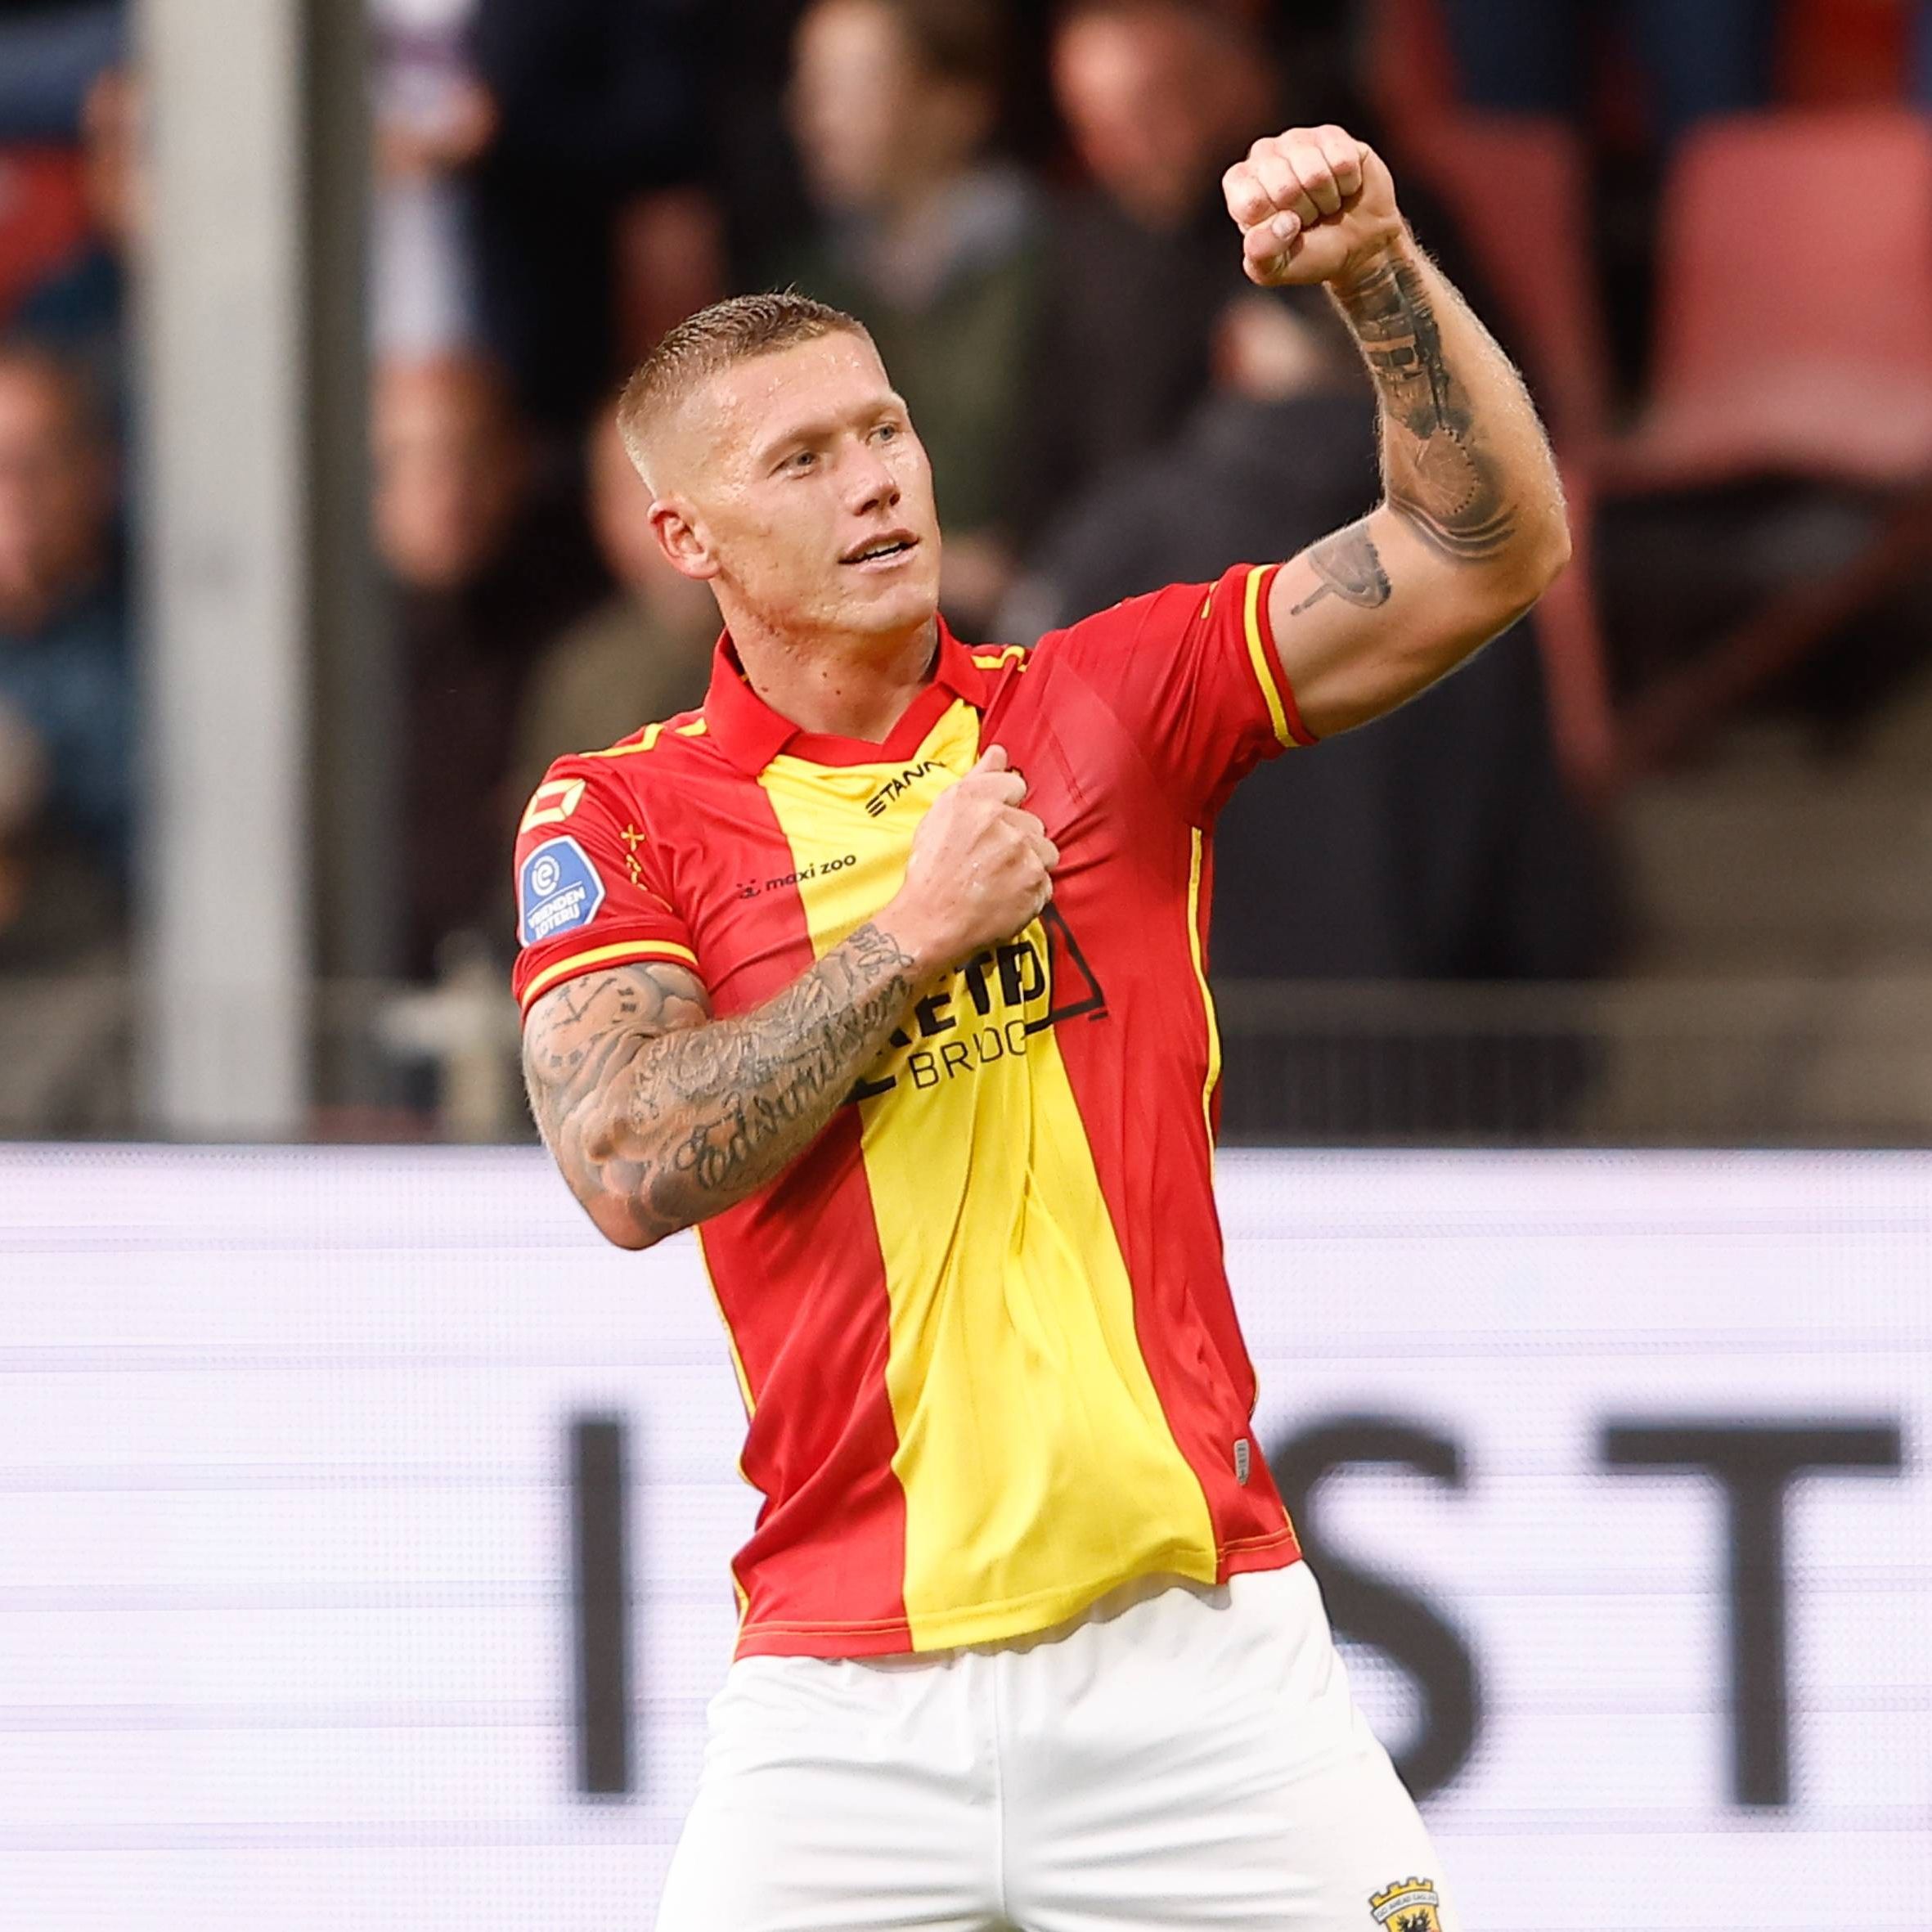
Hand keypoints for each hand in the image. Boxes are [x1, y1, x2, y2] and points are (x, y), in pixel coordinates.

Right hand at [887, 745, 1057, 973]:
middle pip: (1032, 822)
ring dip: (1029, 864)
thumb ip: (978, 778)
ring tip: (999, 880)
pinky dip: (1031, 892)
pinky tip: (1005, 897)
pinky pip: (1046, 882)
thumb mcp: (943, 814)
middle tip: (989, 861)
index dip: (1005, 808)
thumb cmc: (930, 870)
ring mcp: (1022, 852)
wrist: (929, 921)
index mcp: (975, 798)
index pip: (1016, 785)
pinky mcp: (1036, 883)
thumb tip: (999, 752)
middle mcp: (1001, 820)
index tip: (991, 828)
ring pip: (1045, 851)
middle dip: (1017, 840)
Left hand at [1222, 125, 1404, 291]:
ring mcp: (1297, 140)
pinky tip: (1342, 187)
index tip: (1284, 230)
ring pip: (1316, 174)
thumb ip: (1261, 256)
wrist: (1357, 245)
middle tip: (1308, 218)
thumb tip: (1279, 224)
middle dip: (1304, 213)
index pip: (1251, 203)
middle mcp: (1264, 154)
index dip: (1275, 225)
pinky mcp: (1332, 135)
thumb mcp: (1275, 270)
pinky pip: (1343, 162)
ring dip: (1327, 200)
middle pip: (1285, 188)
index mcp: (1240, 185)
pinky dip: (1348, 184)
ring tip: (1324, 204)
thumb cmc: (1308, 254)